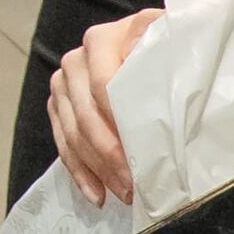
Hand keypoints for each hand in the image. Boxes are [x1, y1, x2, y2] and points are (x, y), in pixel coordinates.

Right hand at [46, 8, 163, 202]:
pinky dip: (79, 171)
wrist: (149, 49)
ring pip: (72, 131)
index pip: (104, 85)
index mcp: (105, 39)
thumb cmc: (169, 52)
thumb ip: (172, 55)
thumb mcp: (174, 46)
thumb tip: (165, 83)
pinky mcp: (58, 102)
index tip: (143, 153)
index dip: (121, 122)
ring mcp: (65, 80)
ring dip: (97, 168)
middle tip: (133, 184)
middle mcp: (78, 57)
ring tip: (123, 193)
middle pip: (86, 113)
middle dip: (109, 154)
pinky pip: (62, 142)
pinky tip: (97, 193)